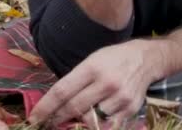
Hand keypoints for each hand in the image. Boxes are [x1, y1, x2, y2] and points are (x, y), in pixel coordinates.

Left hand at [28, 39, 163, 127]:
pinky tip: (95, 119)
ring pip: (91, 119)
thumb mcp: (93, 59)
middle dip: (57, 118)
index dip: (46, 107)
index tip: (34, 117)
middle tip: (47, 123)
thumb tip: (56, 103)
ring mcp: (120, 97)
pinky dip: (99, 124)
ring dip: (79, 122)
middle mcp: (107, 82)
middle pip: (74, 107)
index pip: (63, 91)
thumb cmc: (115, 58)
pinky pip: (108, 124)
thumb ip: (76, 80)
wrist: (147, 58)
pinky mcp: (130, 108)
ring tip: (74, 118)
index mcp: (93, 67)